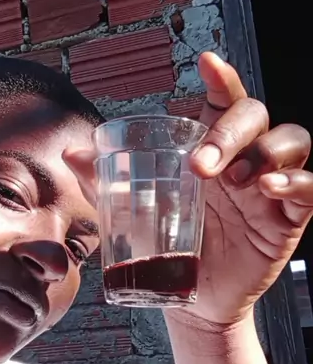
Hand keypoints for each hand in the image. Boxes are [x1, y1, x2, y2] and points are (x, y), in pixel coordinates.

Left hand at [66, 53, 312, 324]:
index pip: (223, 100)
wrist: (187, 301)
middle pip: (255, 115)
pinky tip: (270, 188)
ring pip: (292, 139)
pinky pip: (310, 188)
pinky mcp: (287, 217)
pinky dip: (296, 182)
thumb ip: (106, 180)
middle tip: (201, 166)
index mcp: (210, 147)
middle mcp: (244, 157)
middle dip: (230, 132)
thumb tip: (74, 153)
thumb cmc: (167, 246)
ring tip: (238, 181)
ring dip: (266, 152)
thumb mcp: (134, 212)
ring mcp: (269, 186)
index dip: (221, 78)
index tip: (207, 61)